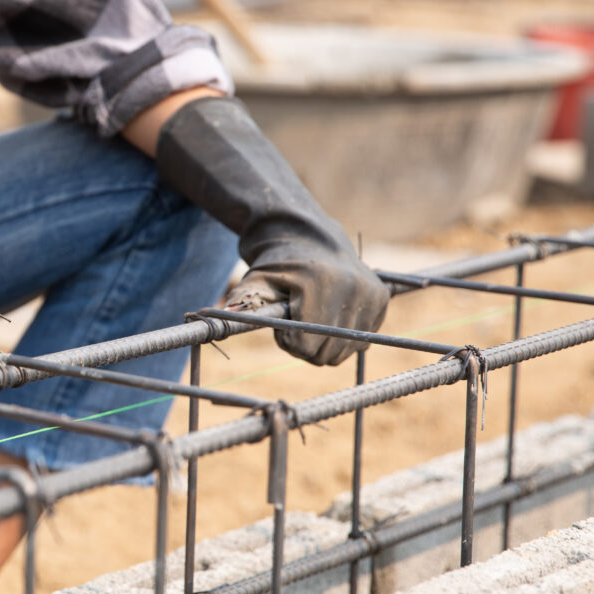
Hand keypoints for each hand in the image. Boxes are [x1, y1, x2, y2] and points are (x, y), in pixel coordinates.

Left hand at [225, 242, 389, 366]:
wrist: (308, 239)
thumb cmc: (275, 266)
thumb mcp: (253, 283)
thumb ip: (238, 305)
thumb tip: (212, 323)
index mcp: (319, 283)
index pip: (305, 346)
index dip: (287, 341)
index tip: (281, 325)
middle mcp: (352, 287)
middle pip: (326, 354)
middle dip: (305, 346)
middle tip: (295, 323)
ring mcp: (370, 294)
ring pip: (344, 352)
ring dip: (323, 344)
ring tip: (312, 319)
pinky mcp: (381, 299)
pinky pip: (361, 342)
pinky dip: (342, 337)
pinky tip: (331, 315)